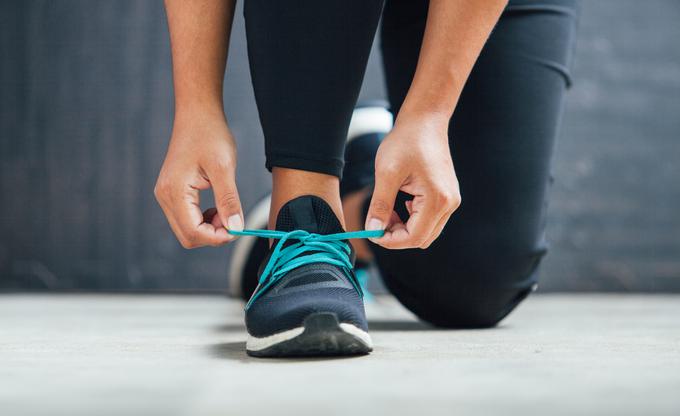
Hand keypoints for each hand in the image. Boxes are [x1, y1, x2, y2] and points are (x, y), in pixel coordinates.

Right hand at [154, 110, 242, 247]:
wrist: (198, 115)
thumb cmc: (210, 135)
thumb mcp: (224, 168)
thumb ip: (229, 200)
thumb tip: (235, 228)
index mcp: (174, 192)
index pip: (193, 232)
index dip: (217, 238)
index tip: (238, 229)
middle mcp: (164, 196)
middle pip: (188, 236)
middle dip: (213, 235)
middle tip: (233, 220)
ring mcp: (166, 195)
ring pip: (187, 230)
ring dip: (210, 228)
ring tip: (227, 210)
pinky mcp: (172, 192)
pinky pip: (187, 218)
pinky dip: (204, 220)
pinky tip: (218, 207)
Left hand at [365, 116, 460, 248]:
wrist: (425, 121)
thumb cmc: (406, 142)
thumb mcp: (387, 174)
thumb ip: (380, 205)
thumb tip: (373, 230)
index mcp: (437, 199)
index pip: (414, 237)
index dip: (390, 240)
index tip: (371, 233)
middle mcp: (449, 204)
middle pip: (422, 238)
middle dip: (397, 236)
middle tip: (377, 222)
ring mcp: (451, 200)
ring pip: (426, 231)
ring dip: (404, 228)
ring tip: (386, 211)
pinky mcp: (447, 196)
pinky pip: (430, 219)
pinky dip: (412, 219)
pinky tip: (399, 204)